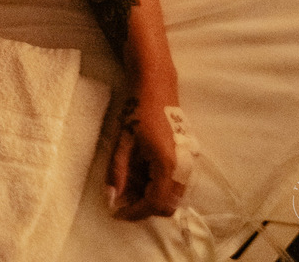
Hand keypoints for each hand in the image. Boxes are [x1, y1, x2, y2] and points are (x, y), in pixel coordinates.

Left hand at [107, 90, 187, 219]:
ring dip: (148, 196)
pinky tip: (136, 174)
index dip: (135, 213)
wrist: (156, 86)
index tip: (116, 213)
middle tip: (120, 199)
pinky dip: (154, 185)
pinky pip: (172, 182)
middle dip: (142, 207)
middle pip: (167, 204)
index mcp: (167, 164)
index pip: (155, 203)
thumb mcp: (122, 141)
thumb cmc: (137, 110)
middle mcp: (182, 168)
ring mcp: (186, 163)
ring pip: (171, 195)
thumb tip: (112, 198)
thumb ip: (118, 171)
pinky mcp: (184, 158)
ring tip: (125, 184)